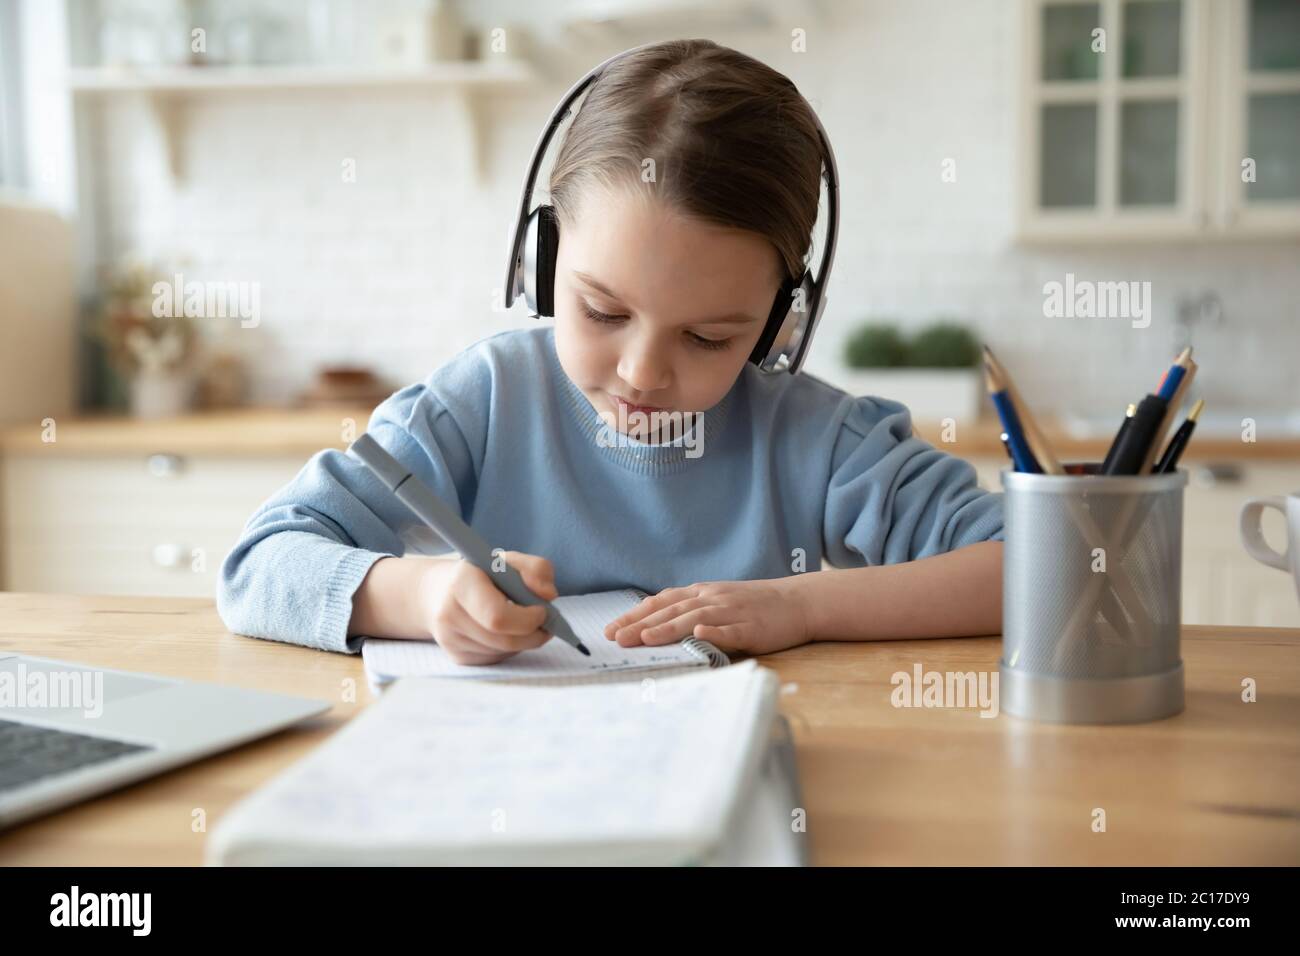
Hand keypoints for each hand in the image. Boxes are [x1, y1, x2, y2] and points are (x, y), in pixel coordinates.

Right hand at [419, 551, 558, 665]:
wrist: (438, 592)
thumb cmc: (480, 574)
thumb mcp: (507, 560)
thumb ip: (536, 568)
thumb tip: (549, 595)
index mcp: (461, 583)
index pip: (497, 616)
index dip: (527, 619)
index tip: (543, 610)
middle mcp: (449, 614)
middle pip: (505, 640)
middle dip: (534, 634)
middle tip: (546, 622)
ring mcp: (450, 640)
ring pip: (504, 652)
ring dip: (524, 641)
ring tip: (525, 622)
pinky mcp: (457, 657)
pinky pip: (496, 659)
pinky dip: (510, 648)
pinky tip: (506, 631)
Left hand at [603, 577, 810, 656]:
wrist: (796, 602)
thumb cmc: (753, 606)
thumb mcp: (717, 601)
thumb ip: (690, 609)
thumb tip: (655, 623)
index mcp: (701, 593)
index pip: (661, 602)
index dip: (635, 615)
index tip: (611, 629)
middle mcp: (712, 598)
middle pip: (671, 610)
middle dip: (641, 624)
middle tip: (616, 638)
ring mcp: (732, 611)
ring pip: (695, 618)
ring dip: (669, 628)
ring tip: (645, 638)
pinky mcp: (752, 627)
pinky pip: (731, 629)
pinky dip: (715, 630)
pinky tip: (700, 633)